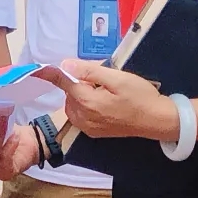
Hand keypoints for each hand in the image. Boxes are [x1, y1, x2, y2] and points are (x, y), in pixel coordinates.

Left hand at [37, 60, 178, 140]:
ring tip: (105, 93)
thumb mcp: (117, 78)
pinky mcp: (92, 132)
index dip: (53, 73)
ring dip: (82, 95)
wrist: (158, 121)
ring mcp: (86, 127)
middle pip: (70, 92)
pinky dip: (85, 106)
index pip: (63, 82)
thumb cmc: (140, 96)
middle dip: (80, 83)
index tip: (39, 68)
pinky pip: (79, 114)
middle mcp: (82, 116)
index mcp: (86, 101)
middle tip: (103, 81)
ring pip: (73, 103)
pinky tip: (104, 104)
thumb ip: (89, 71)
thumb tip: (64, 65)